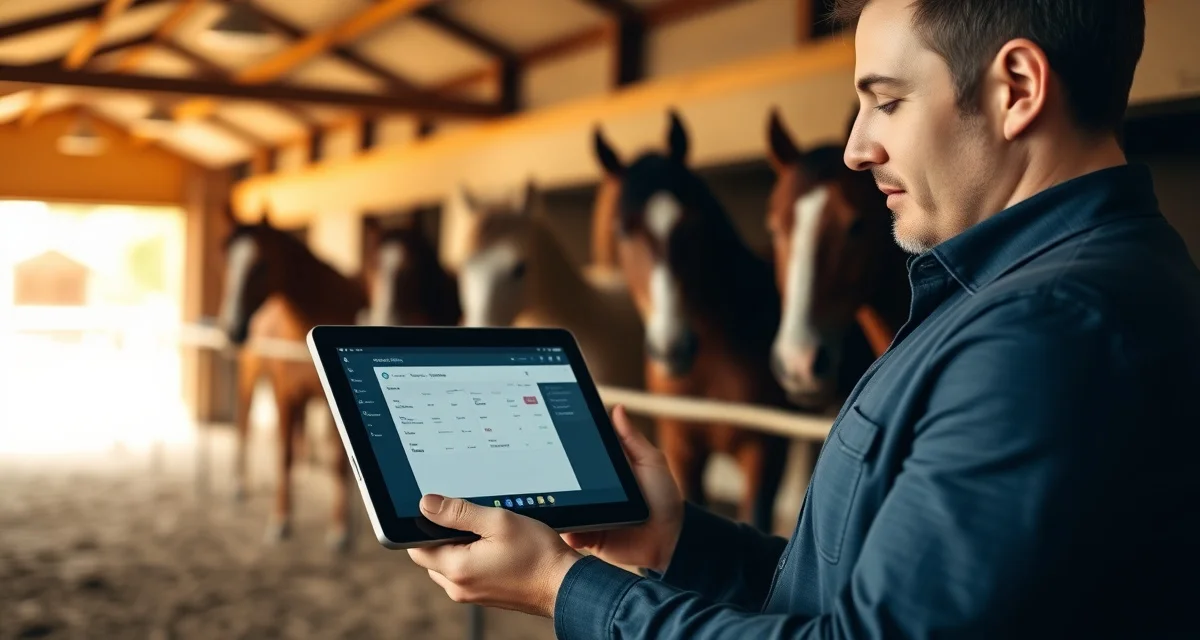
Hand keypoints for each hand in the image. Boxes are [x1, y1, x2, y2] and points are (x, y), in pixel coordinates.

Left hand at [408, 494, 580, 617]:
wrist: (563, 584)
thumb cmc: (537, 554)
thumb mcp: (498, 521)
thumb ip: (459, 512)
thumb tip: (427, 504)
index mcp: (457, 568)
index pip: (417, 547)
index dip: (424, 526)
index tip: (440, 511)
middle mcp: (458, 586)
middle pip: (430, 556)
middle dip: (442, 535)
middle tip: (470, 519)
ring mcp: (470, 594)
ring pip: (447, 564)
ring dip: (457, 546)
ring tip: (485, 532)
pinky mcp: (483, 595)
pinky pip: (464, 573)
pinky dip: (470, 557)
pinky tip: (493, 546)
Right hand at [562, 405, 683, 573]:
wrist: (670, 540)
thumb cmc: (664, 498)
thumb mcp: (651, 463)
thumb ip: (632, 439)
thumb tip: (617, 408)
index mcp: (604, 470)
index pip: (579, 453)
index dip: (564, 445)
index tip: (550, 434)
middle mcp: (592, 490)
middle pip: (564, 480)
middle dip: (553, 475)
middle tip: (544, 469)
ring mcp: (589, 513)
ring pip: (563, 506)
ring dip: (555, 504)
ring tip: (548, 498)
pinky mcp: (589, 536)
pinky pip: (570, 532)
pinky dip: (565, 530)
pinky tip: (565, 526)